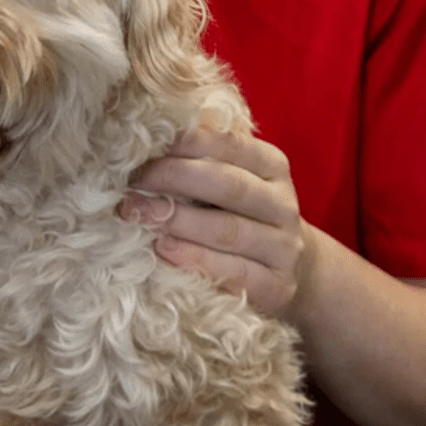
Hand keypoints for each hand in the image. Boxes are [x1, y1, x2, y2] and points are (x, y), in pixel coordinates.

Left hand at [119, 126, 312, 319]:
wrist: (291, 269)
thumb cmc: (243, 215)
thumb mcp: (235, 180)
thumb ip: (203, 160)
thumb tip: (150, 138)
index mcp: (272, 166)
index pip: (230, 144)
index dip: (186, 142)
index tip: (145, 144)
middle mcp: (282, 204)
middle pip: (229, 185)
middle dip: (175, 177)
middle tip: (133, 180)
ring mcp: (282, 247)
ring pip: (228, 230)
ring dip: (178, 221)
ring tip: (139, 213)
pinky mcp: (275, 286)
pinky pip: (232, 271)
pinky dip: (194, 259)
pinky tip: (162, 249)